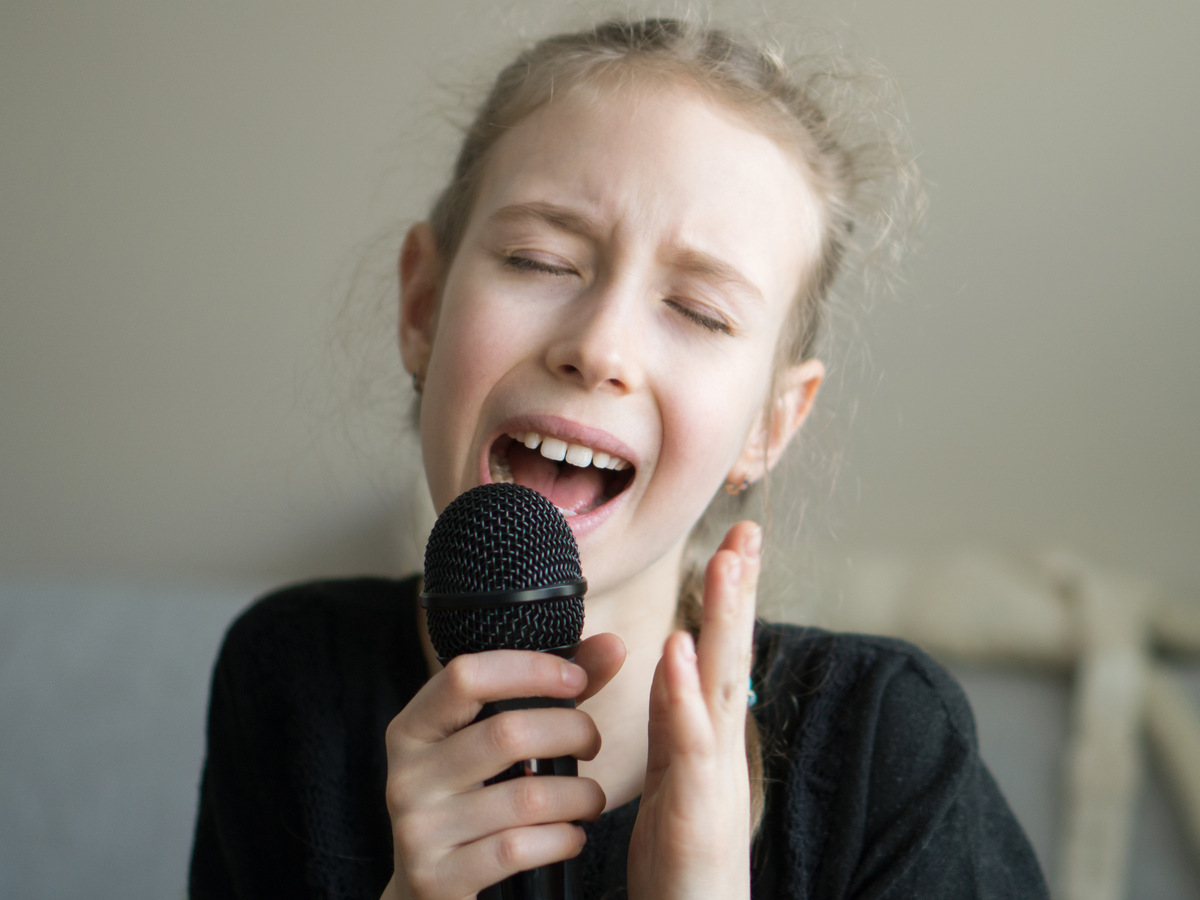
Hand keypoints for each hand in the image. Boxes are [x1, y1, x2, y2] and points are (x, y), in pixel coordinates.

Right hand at [379, 633, 624, 899]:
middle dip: (570, 732)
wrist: (428, 890)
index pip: (466, 675)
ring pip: (525, 795)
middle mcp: (406, 775)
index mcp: (413, 728)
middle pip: (506, 732)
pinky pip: (518, 848)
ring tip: (592, 798)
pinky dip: (562, 839)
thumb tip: (613, 645)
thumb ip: (550, 692)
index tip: (576, 679)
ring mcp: (418, 829)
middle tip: (592, 743)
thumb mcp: (494, 743)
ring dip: (579, 794)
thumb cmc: (475, 799)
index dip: (529, 669)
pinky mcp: (437, 877)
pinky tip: (572, 836)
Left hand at [627, 521, 760, 899]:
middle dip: (740, 592)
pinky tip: (681, 651)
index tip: (735, 542)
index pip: (721, 654)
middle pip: (732, 656)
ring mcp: (716, 777)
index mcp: (711, 737)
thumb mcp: (672, 774)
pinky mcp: (697, 811)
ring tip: (727, 565)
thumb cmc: (681, 860)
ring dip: (725, 623)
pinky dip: (686, 696)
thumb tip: (673, 659)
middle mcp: (723, 748)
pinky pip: (690, 745)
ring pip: (722, 686)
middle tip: (745, 531)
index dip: (731, 599)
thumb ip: (673, 719)